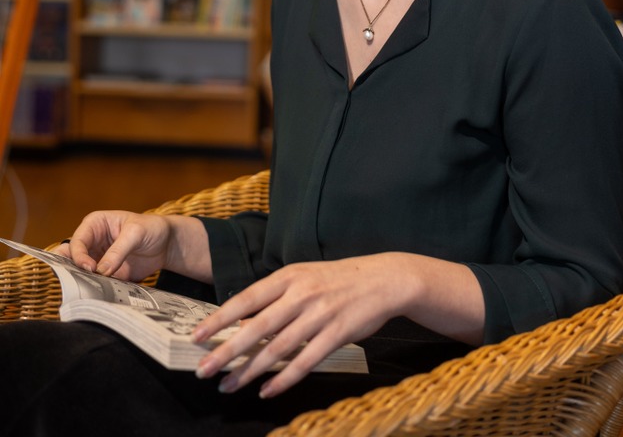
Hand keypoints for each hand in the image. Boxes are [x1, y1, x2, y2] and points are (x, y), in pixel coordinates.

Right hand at [55, 211, 175, 281]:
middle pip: (71, 258)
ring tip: (88, 291)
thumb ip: (119, 250)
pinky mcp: (106, 275)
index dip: (79, 256)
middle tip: (77, 282)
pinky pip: (95, 284)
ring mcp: (97, 260)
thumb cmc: (151, 228)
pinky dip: (96, 290)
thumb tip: (101, 271)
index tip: (90, 268)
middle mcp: (92, 242)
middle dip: (71, 270)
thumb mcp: (136, 233)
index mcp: (95, 225)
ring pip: (79, 273)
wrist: (167, 244)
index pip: (77, 241)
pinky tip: (101, 296)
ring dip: (83, 282)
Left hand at [192, 254, 399, 397]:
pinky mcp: (336, 334)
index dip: (219, 319)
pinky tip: (267, 390)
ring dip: (249, 370)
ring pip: (277, 348)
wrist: (382, 279)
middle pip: (256, 327)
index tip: (196, 336)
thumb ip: (276, 298)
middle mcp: (301, 294)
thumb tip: (243, 323)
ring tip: (228, 385)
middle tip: (203, 369)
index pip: (246, 299)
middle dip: (226, 351)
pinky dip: (284, 378)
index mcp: (289, 276)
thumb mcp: (304, 277)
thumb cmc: (337, 279)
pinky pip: (305, 361)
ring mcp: (319, 314)